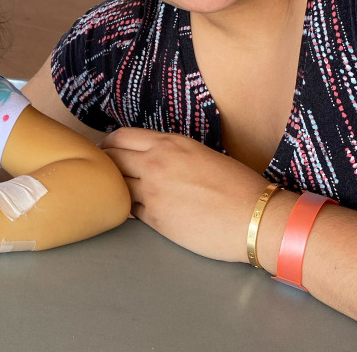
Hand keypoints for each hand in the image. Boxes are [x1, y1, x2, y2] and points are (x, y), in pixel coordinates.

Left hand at [101, 128, 268, 262]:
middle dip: (104, 164)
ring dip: (113, 187)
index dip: (109, 144)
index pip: (121, 136)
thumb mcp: (200, 153)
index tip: (106, 150)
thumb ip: (171, 152)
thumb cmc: (237, 185)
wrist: (255, 217)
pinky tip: (131, 209)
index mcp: (169, 143)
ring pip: (116, 184)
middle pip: (111, 158)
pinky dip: (127, 208)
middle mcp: (156, 162)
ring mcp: (153, 191)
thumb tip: (151, 158)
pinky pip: (129, 210)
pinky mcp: (155, 219)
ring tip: (113, 192)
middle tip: (101, 172)